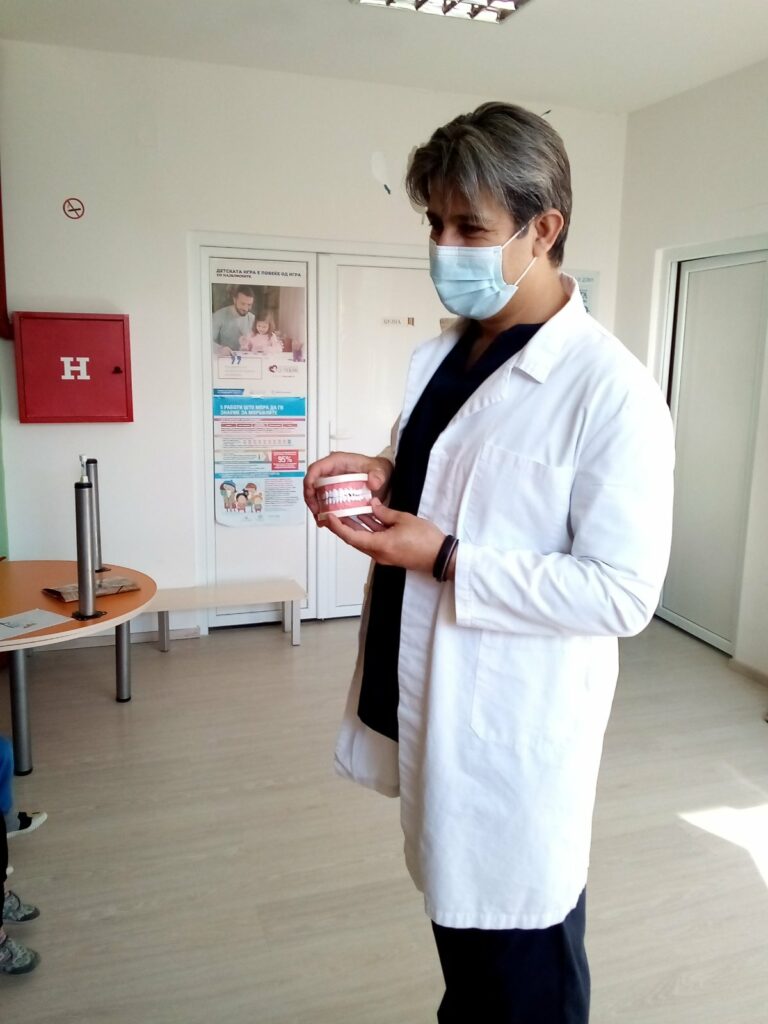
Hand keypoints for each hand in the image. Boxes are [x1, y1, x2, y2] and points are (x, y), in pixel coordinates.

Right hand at [304, 452, 392, 522]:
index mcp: (337, 462)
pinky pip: (324, 502)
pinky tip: (327, 521)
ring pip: (315, 495)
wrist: (382, 478)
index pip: (316, 469)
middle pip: (312, 484)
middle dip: (311, 499)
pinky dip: (323, 512)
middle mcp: (331, 472)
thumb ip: (378, 475)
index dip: (310, 481)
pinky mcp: (334, 492)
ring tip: (322, 520)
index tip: (311, 495)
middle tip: (317, 513)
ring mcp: (331, 482)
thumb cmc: (377, 469)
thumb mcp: (380, 470)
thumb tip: (373, 482)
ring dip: (316, 508)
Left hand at [323, 498, 444, 574]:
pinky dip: (367, 530)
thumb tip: (373, 505)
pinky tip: (366, 518)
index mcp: (379, 545)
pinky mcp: (390, 554)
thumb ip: (385, 512)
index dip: (338, 527)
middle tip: (333, 513)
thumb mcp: (404, 519)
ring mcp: (384, 555)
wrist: (441, 557)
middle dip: (342, 526)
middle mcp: (378, 554)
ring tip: (346, 512)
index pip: (351, 536)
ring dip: (355, 527)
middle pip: (354, 540)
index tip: (328, 516)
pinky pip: (373, 542)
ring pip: (363, 540)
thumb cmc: (426, 539)